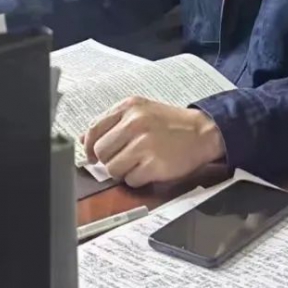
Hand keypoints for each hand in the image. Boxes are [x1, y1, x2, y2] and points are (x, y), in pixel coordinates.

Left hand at [84, 97, 224, 187]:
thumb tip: (84, 140)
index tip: (93, 156)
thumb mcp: (141, 112)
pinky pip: (131, 180)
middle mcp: (135, 123)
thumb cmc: (170, 123)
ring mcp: (144, 144)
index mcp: (129, 107)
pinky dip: (138, 179)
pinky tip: (150, 169)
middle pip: (101, 152)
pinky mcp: (154, 164)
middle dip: (109, 160)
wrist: (203, 132)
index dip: (90, 147)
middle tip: (124, 159)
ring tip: (139, 163)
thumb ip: (112, 123)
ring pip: (113, 169)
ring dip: (123, 171)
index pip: (94, 130)